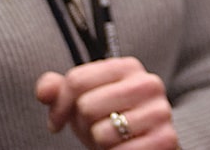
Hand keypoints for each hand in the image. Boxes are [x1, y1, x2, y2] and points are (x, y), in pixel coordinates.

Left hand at [36, 56, 179, 148]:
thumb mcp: (84, 102)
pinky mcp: (165, 138)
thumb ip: (62, 90)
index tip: (59, 120)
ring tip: (111, 139)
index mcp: (129, 67)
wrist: (144, 145)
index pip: (77, 80)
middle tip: (94, 128)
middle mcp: (148, 83)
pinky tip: (124, 149)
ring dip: (100, 143)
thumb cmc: (110, 120)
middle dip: (83, 125)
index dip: (59, 106)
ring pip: (101, 132)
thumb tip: (44, 90)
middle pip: (87, 105)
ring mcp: (159, 111)